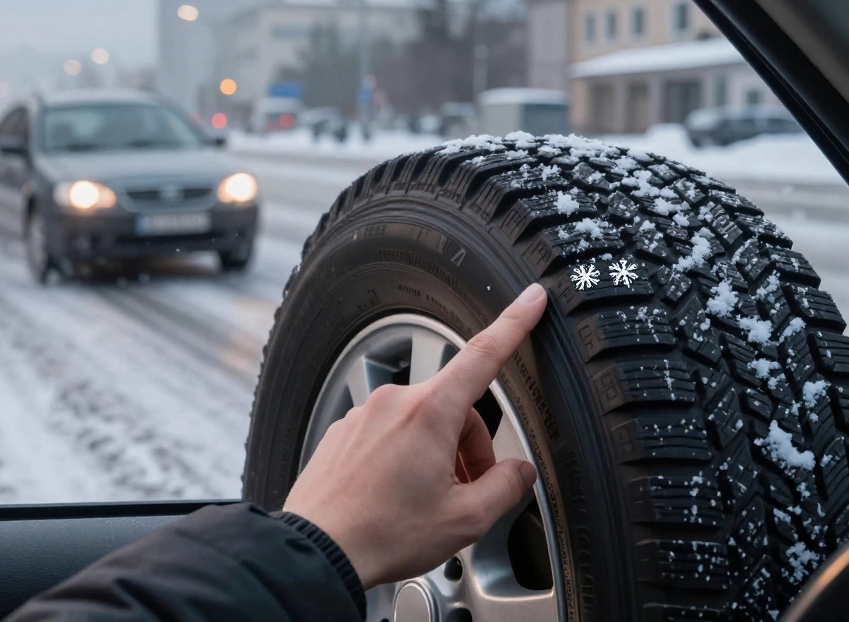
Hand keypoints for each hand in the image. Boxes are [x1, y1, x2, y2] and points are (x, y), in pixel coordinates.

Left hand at [282, 284, 547, 587]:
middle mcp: (394, 402)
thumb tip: (518, 472)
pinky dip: (402, 460)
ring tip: (423, 504)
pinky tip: (393, 498)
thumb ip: (504, 488)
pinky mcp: (344, 431)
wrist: (317, 549)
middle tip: (464, 496)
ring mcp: (364, 414)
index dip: (514, 324)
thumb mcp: (464, 521)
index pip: (483, 355)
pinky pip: (388, 435)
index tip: (530, 299)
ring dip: (435, 457)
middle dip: (469, 450)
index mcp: (429, 412)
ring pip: (421, 425)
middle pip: (455, 411)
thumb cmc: (382, 534)